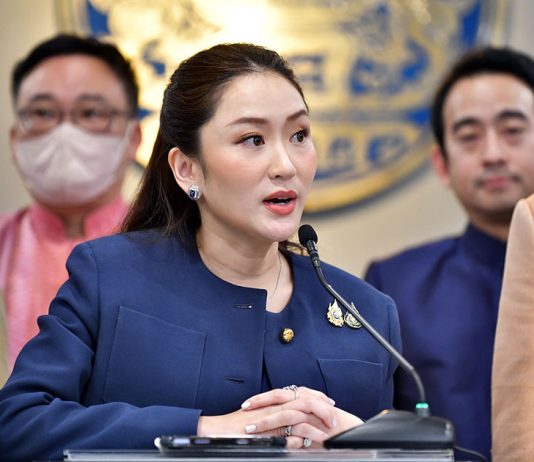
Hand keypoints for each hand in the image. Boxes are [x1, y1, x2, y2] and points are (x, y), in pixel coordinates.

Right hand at [197, 386, 336, 447]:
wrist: (216, 430)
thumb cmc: (235, 428)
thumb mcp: (261, 424)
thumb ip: (277, 426)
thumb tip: (294, 434)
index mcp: (273, 402)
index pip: (299, 392)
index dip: (315, 395)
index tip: (328, 401)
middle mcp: (274, 404)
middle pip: (303, 397)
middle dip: (322, 404)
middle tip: (334, 413)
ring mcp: (271, 414)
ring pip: (300, 409)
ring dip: (317, 417)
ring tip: (330, 427)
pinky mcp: (267, 427)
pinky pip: (288, 428)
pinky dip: (303, 434)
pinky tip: (312, 439)